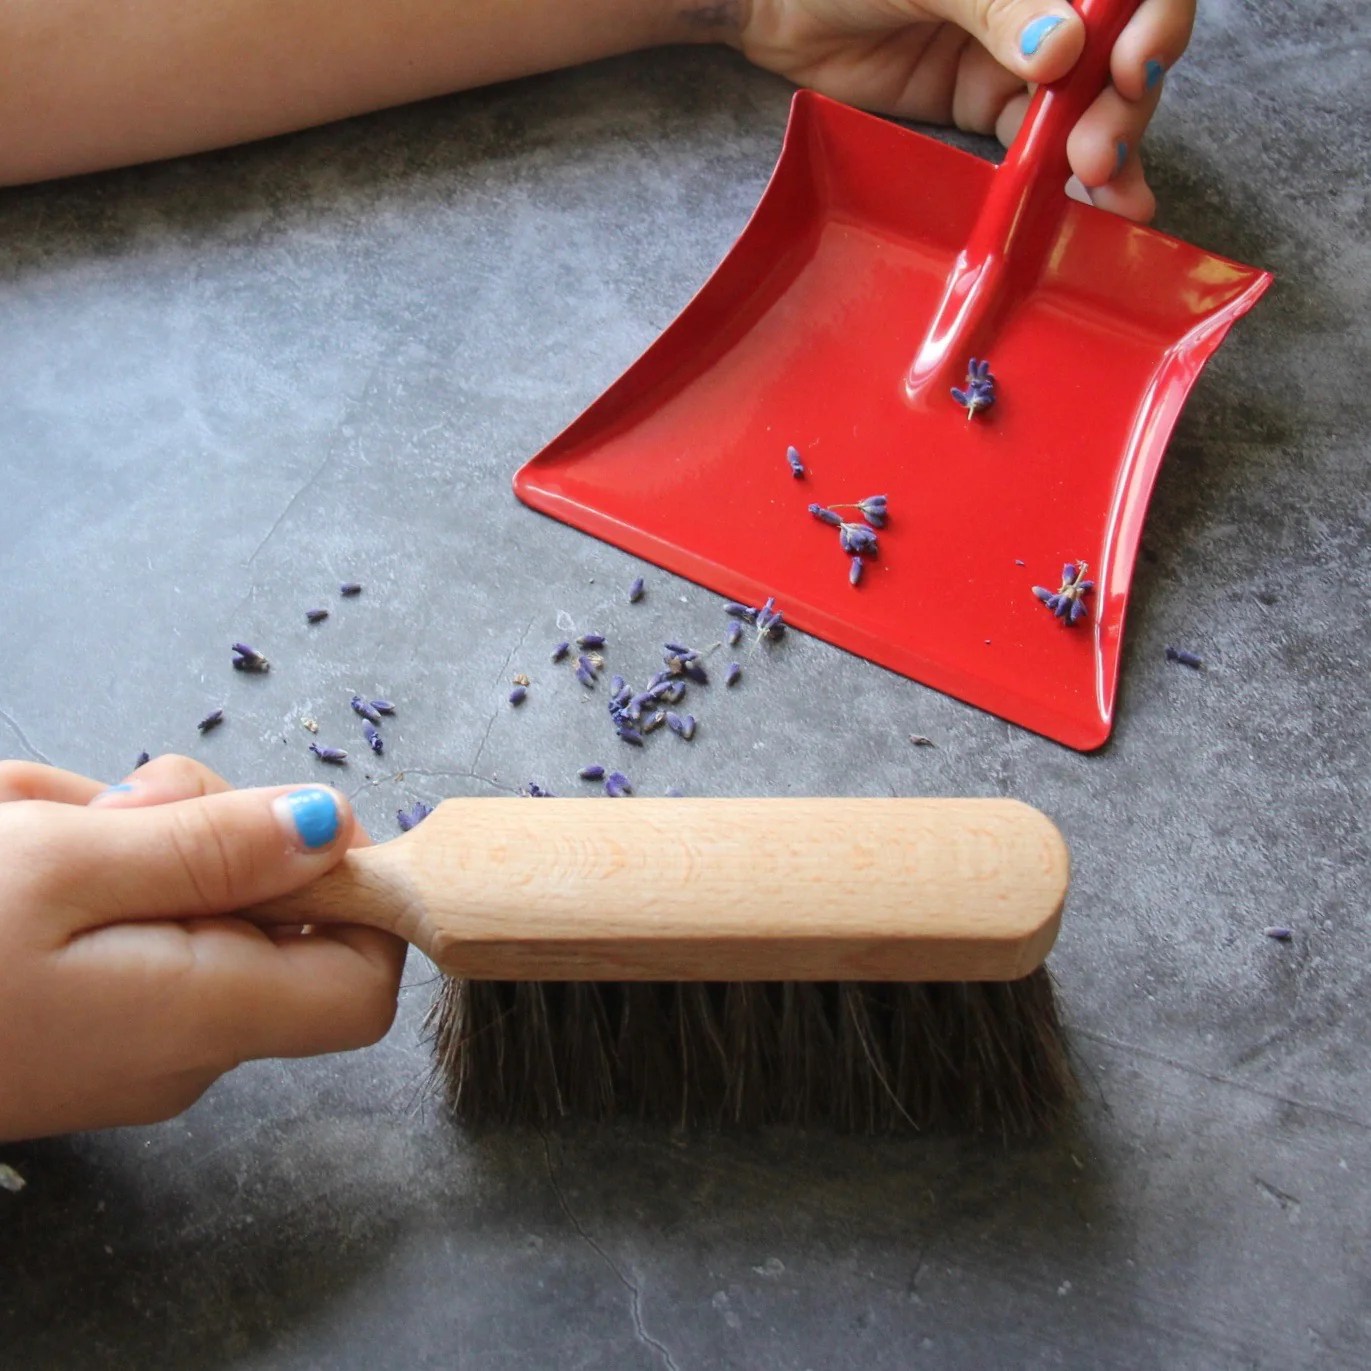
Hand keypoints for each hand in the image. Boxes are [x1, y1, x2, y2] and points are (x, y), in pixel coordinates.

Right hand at [0, 756, 404, 1142]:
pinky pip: (122, 917)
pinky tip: (19, 846)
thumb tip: (334, 829)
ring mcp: (128, 1032)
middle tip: (124, 804)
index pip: (364, 980)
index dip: (362, 893)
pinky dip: (84, 867)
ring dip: (127, 837)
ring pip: (187, 898)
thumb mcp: (67, 865)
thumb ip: (214, 847)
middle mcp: (183, 1041)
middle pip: (275, 917)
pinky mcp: (78, 1011)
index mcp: (203, 1015)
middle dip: (211, 834)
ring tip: (39, 825)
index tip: (295, 821)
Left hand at [728, 0, 1194, 220]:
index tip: (1133, 66)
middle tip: (1102, 152)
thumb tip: (1062, 57)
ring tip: (1114, 192)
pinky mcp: (985, 104)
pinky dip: (1067, 176)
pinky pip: (1041, 141)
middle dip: (1128, 101)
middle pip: (1123, 46)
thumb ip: (997, 7)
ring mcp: (1022, 52)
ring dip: (1111, 146)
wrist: (770, 1)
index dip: (1153, 20)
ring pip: (1090, 101)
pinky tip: (1094, 206)